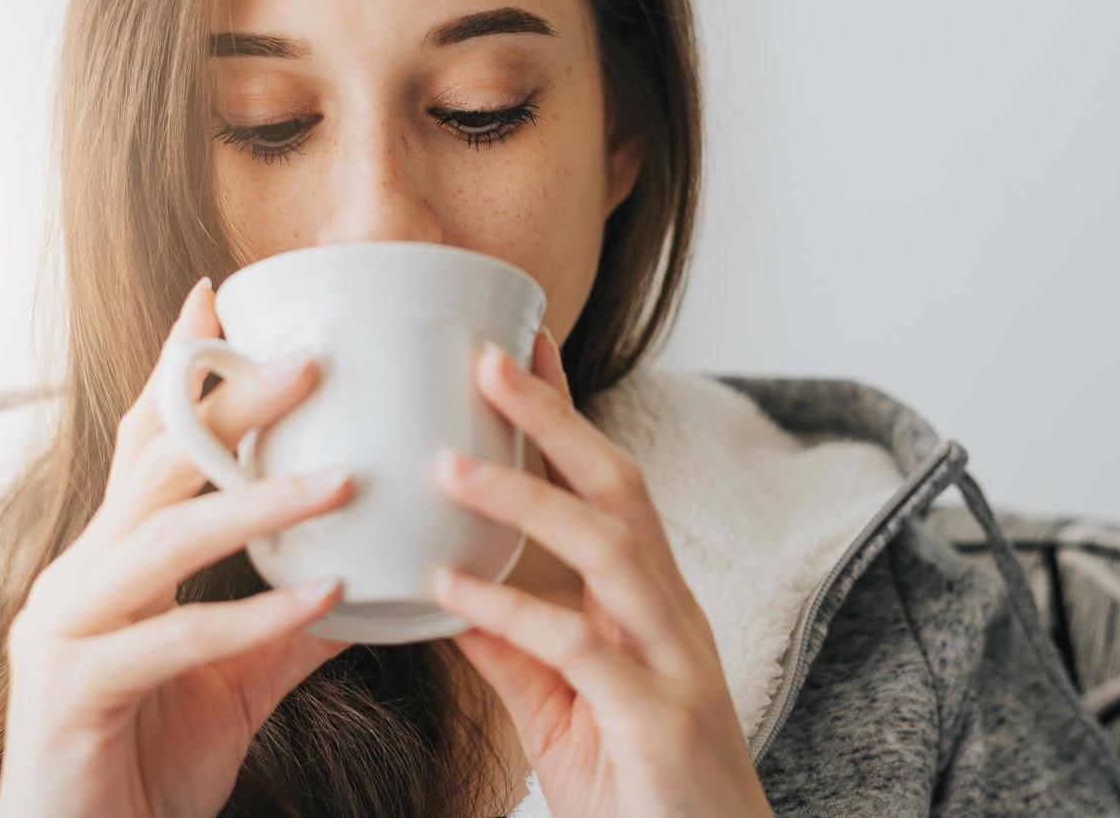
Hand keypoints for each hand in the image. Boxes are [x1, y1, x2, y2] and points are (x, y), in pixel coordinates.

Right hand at [0, 278, 353, 817]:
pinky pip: (177, 637)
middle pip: (157, 465)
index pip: (148, 443)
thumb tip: (370, 579)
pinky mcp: (78, 690)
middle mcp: (83, 574)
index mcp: (115, 556)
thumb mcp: (236, 674)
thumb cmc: (151, 747)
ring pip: (166, 538)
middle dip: (229, 405)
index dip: (178, 368)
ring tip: (343, 478)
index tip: (217, 294)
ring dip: (257, 502)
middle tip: (311, 362)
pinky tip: (323, 594)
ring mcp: (69, 628)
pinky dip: (255, 615)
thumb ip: (292, 624)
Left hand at [429, 328, 773, 817]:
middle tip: (486, 358)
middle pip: (620, 488)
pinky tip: (451, 589)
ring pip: (610, 548)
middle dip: (556, 418)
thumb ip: (512, 650)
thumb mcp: (560, 709)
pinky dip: (515, 613)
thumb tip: (448, 590)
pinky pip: (583, 649)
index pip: (605, 485)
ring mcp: (671, 660)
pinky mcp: (657, 717)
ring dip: (529, 497)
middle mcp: (667, 612)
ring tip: (449, 464)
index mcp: (646, 601)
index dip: (563, 414)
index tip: (515, 346)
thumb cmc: (638, 787)